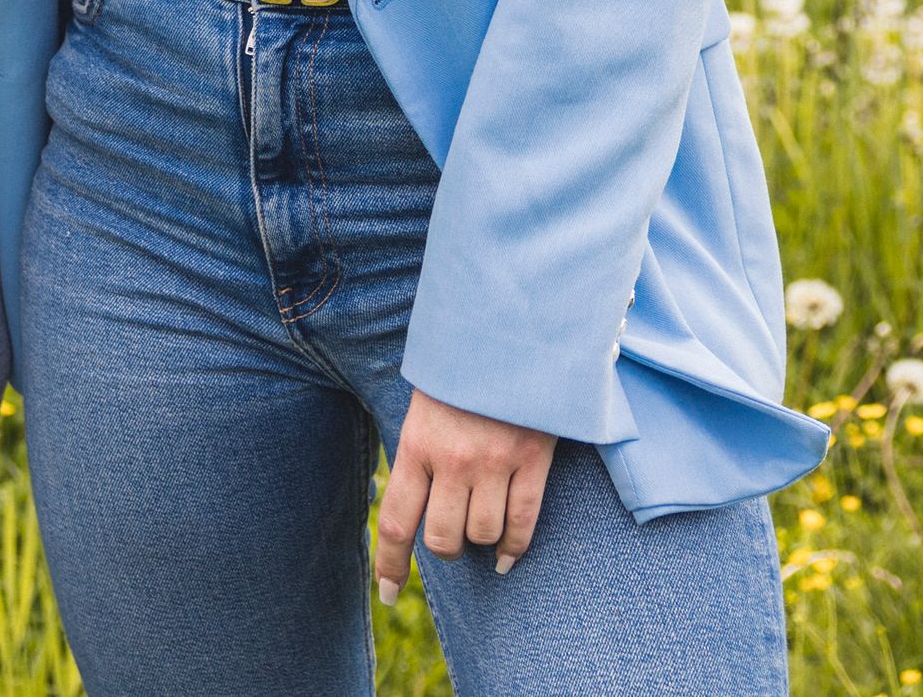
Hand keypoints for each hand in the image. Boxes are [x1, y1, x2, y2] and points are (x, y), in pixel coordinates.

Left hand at [372, 388, 556, 596]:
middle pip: (443, 539)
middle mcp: (453, 460)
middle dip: (446, 550)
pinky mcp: (533, 460)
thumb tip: (415, 504)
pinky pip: (523, 523)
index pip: (396, 521)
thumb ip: (419, 451)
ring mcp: (495, 463)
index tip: (388, 593)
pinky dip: (514, 547)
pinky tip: (507, 556)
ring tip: (482, 531)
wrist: (511, 328)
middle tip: (452, 541)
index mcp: (416, 444)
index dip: (391, 565)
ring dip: (482, 543)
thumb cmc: (460, 368)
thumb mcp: (424, 403)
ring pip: (483, 535)